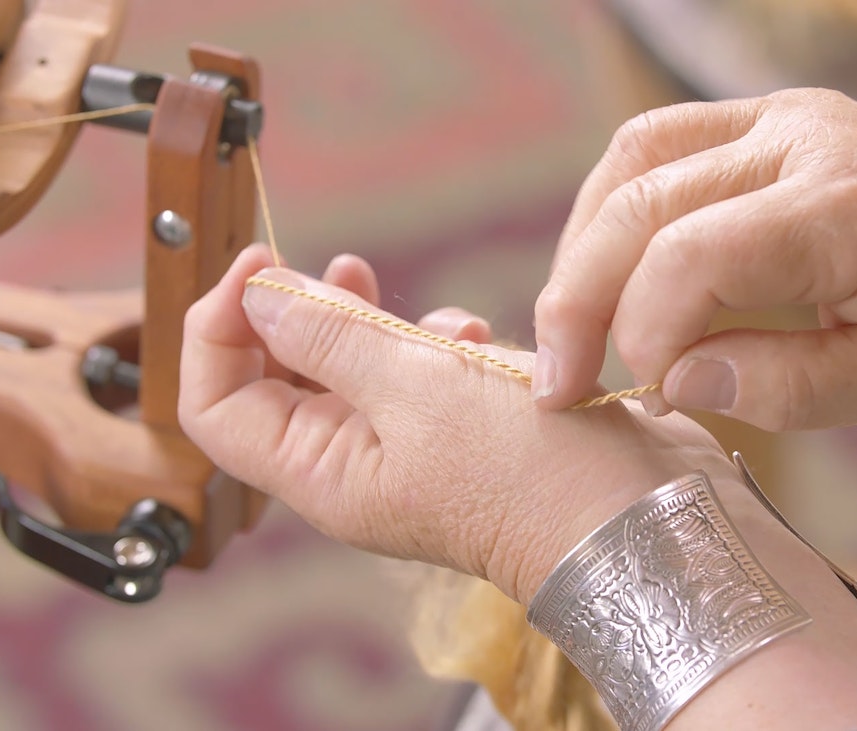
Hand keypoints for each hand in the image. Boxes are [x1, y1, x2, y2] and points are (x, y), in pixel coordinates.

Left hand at [178, 245, 730, 602]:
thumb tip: (255, 297)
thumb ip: (329, 336)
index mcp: (321, 473)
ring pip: (353, 370)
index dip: (219, 328)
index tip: (261, 266)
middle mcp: (353, 467)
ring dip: (375, 324)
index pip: (216, 405)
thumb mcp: (418, 388)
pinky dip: (433, 345)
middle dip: (300, 316)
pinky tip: (474, 337)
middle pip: (280, 380)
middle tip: (335, 268)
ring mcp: (407, 450)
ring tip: (419, 309)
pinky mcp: (458, 432)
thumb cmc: (532, 474)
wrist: (640, 517)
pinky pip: (417, 376)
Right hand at [533, 89, 856, 428]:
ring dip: (583, 244)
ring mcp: (787, 118)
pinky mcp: (776, 118)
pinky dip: (618, 207)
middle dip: (576, 298)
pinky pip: (663, 143)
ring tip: (572, 327)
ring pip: (634, 157)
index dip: (636, 332)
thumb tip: (676, 377)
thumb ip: (789, 388)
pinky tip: (612, 268)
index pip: (688, 257)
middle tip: (558, 383)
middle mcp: (806, 143)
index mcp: (848, 212)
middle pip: (639, 201)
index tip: (635, 396)